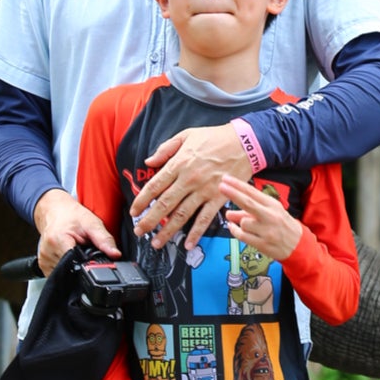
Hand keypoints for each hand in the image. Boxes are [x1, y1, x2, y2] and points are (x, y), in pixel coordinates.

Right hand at [33, 188, 117, 274]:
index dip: (87, 265)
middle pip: (70, 270)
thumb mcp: (92, 223)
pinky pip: (57, 273)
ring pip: (64, 273)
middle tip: (84, 251)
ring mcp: (44, 259)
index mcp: (58, 240)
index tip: (92, 260)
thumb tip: (115, 254)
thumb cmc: (71, 215)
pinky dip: (66, 268)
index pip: (74, 263)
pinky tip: (69, 256)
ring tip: (76, 251)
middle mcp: (48, 252)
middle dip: (81, 265)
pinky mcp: (43, 264)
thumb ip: (104, 240)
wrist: (55, 210)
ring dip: (73, 266)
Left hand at [130, 123, 249, 250]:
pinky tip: (188, 244)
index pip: (154, 186)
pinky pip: (205, 219)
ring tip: (157, 243)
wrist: (245, 142)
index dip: (142, 200)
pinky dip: (196, 233)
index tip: (134, 211)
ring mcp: (204, 190)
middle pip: (164, 204)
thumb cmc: (215, 137)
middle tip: (139, 231)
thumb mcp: (186, 135)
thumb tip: (149, 161)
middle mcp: (189, 179)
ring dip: (167, 231)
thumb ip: (166, 149)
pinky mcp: (218, 198)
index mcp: (179, 163)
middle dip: (149, 221)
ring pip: (182, 215)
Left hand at [221, 174, 303, 262]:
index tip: (226, 179)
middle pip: (248, 203)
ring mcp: (266, 231)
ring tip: (246, 224)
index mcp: (272, 205)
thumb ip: (249, 210)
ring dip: (240, 222)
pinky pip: (242, 236)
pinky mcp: (262, 244)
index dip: (238, 185)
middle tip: (221, 187)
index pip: (252, 192)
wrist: (298, 244)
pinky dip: (235, 231)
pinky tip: (234, 228)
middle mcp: (270, 216)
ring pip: (243, 222)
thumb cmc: (282, 224)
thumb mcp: (271, 212)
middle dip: (233, 194)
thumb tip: (229, 213)